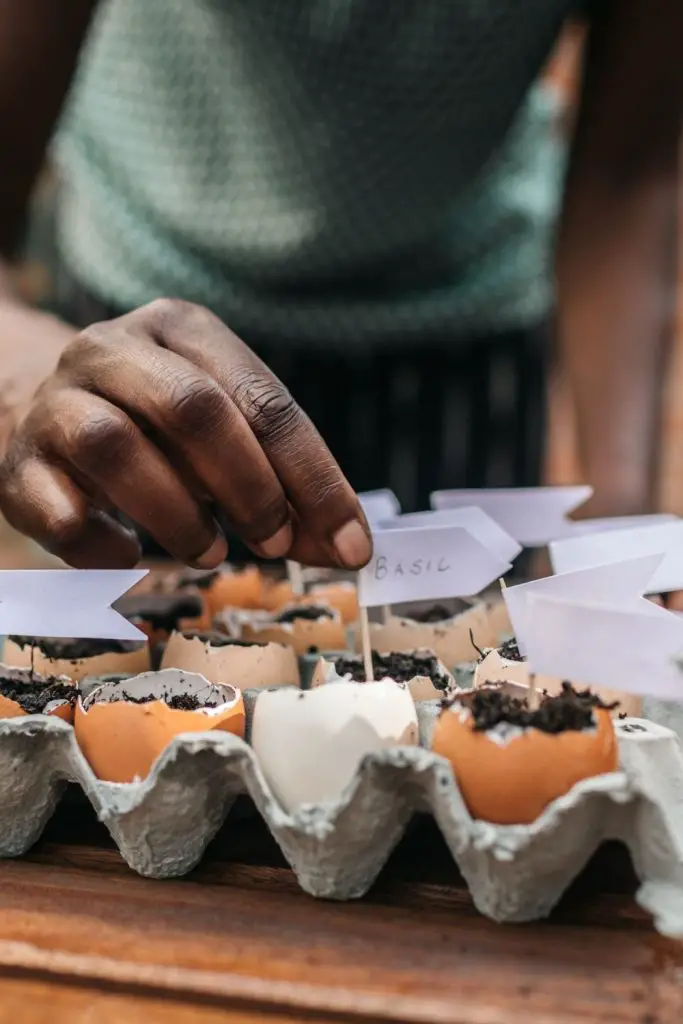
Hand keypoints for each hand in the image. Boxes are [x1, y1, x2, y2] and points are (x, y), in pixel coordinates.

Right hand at [0, 299, 372, 569]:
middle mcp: (115, 348)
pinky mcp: (19, 461)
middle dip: (249, 487)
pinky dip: (102, 545)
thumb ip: (284, 488)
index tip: (351, 544)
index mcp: (183, 329)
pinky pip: (59, 508)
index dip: (314, 477)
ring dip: (178, 515)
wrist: (39, 407)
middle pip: (193, 409)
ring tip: (209, 553)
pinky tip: (127, 554)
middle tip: (275, 544)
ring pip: (116, 447)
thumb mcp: (225, 440)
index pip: (265, 400)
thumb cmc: (155, 428)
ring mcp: (58, 399)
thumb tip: (346, 550)